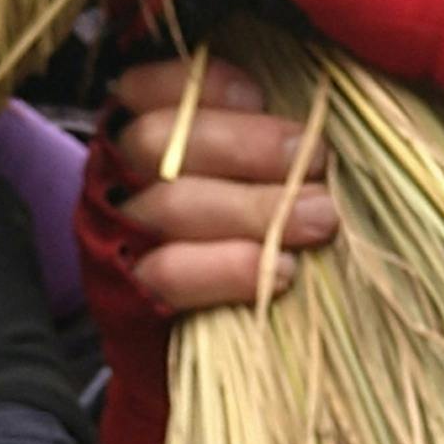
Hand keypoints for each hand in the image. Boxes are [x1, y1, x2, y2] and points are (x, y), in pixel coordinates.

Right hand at [74, 59, 340, 443]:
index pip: (145, 89)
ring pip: (171, 207)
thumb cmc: (249, 241)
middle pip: (160, 143)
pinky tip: (283, 271)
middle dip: (246, 147)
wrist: (215, 358)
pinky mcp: (128, 300)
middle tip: (319, 162)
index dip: (197, 85)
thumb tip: (327, 110)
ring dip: (255, 209)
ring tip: (321, 220)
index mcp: (141, 137)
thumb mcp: (254, 180)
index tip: (257, 92)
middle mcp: (117, 183)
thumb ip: (269, 141)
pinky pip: (169, 275)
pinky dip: (229, 269)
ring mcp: (117, 242)